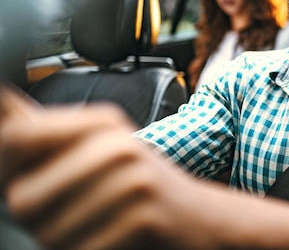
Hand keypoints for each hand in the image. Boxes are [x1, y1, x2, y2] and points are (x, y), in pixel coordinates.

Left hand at [0, 86, 215, 249]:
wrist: (198, 217)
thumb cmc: (137, 186)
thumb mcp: (94, 149)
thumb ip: (39, 128)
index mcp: (100, 123)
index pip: (15, 138)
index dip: (7, 171)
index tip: (29, 178)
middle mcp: (117, 143)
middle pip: (22, 197)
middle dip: (39, 218)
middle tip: (75, 210)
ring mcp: (134, 179)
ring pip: (50, 233)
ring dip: (68, 241)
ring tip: (100, 225)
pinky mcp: (145, 217)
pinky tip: (115, 241)